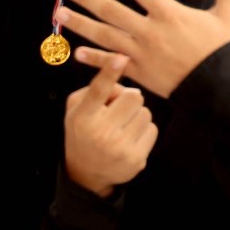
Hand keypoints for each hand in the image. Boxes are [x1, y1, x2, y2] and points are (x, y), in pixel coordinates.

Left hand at [52, 0, 229, 97]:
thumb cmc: (225, 50)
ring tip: (59, 13)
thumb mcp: (229, 13)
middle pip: (112, 11)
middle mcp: (151, 33)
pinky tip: (75, 51)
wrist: (224, 90)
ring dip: (80, 25)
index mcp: (170, 14)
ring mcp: (143, 55)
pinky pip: (112, 65)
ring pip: (105, 37)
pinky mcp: (140, 74)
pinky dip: (94, 59)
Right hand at [62, 51, 156, 196]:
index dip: (110, 72)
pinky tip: (130, 138)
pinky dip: (143, 131)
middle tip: (118, 109)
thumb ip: (95, 89)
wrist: (86, 172)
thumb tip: (120, 79)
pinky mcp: (136, 159)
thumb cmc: (83, 132)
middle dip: (129, 99)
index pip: (99, 90)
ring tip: (122, 126)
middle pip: (134, 96)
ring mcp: (119, 148)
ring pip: (145, 113)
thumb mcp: (77, 109)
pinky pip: (152, 130)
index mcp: (83, 117)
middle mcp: (101, 133)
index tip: (121, 58)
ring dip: (136, 116)